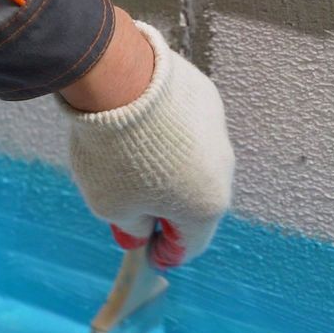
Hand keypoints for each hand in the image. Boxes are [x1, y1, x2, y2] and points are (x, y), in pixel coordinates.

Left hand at [62, 13, 233, 266]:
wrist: (121, 80)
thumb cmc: (115, 155)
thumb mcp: (110, 205)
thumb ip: (131, 227)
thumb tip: (139, 234)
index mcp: (205, 208)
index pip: (190, 245)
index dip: (167, 253)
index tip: (148, 252)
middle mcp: (222, 173)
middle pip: (196, 203)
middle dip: (168, 210)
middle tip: (136, 208)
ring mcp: (218, 133)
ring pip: (195, 164)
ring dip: (171, 170)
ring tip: (132, 161)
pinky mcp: (208, 101)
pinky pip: (190, 130)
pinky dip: (170, 136)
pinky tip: (142, 128)